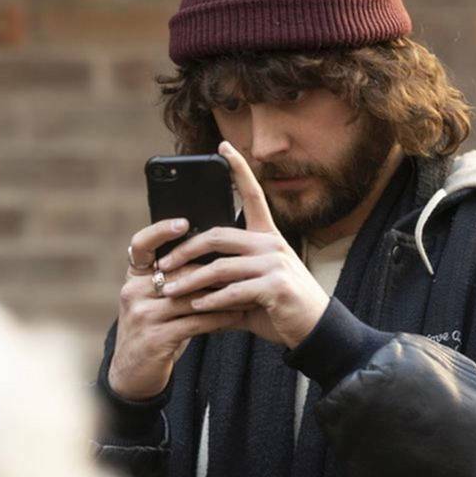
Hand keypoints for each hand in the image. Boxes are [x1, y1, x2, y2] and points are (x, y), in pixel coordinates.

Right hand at [107, 218, 242, 400]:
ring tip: (249, 291)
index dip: (160, 231)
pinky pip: (195, 322)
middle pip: (180, 272)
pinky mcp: (155, 338)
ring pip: (191, 297)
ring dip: (224, 295)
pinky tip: (238, 315)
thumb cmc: (155, 330)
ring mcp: (142, 315)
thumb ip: (175, 279)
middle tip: (245, 264)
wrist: (133, 375)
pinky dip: (219, 317)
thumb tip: (213, 253)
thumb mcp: (157, 301)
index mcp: (134, 277)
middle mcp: (133, 292)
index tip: (184, 222)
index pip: (141, 244)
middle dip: (215, 271)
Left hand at [152, 141, 329, 349]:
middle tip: (161, 264)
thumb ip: (224, 280)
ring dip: (190, 281)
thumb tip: (188, 282)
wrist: (314, 330)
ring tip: (167, 291)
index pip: (252, 194)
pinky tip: (195, 309)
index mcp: (267, 236)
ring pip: (220, 267)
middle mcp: (272, 244)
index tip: (223, 146)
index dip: (239, 168)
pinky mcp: (276, 286)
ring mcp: (275, 263)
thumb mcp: (252, 287)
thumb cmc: (280, 306)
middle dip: (185, 250)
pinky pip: (233, 292)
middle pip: (218, 236)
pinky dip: (210, 302)